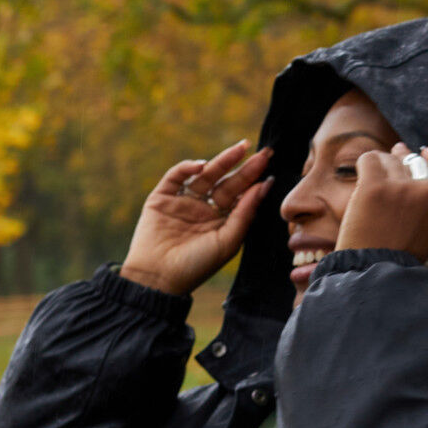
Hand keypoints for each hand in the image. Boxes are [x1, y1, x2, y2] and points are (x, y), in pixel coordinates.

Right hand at [119, 140, 273, 295]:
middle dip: (244, 167)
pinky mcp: (161, 198)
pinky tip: (201, 167)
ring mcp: (183, 202)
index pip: (241, 195)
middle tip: (263, 152)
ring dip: (221, 161)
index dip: (254, 180)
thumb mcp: (228, 241)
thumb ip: (245, 213)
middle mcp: (204, 209)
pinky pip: (175, 177)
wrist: (158, 278)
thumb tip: (264, 186)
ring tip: (239, 149)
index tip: (269, 165)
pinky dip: (187, 168)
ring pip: (205, 175)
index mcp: (221, 221)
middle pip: (227, 182)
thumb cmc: (196, 266)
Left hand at [336, 143, 427, 260]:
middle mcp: (427, 192)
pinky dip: (366, 164)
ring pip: (391, 160)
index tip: (425, 152)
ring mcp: (401, 187)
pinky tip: (363, 173)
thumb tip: (413, 166)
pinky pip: (370, 159)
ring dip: (382, 167)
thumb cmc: (398, 257)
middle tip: (397, 151)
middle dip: (405, 157)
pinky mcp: (374, 186)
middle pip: (415, 163)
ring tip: (374, 181)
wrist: (374, 273)